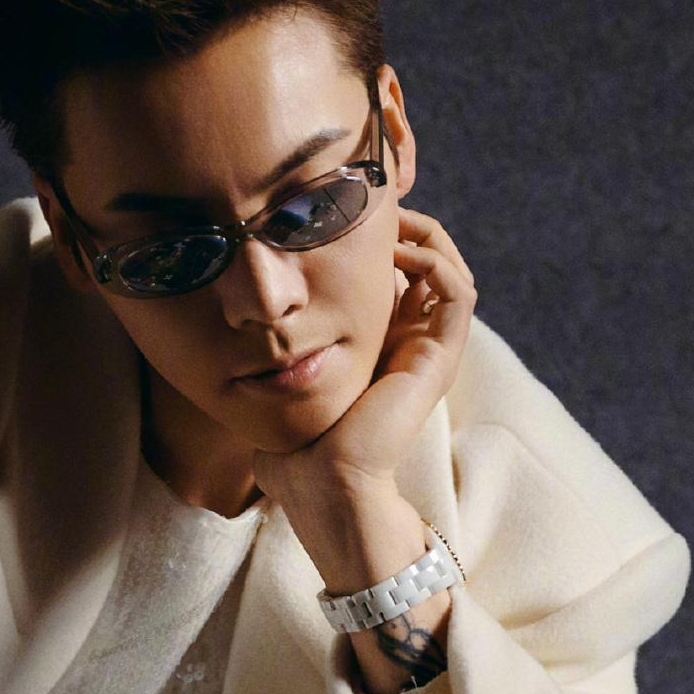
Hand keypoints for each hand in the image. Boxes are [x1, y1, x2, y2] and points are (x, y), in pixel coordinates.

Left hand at [249, 205, 476, 529]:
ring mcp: (429, 350)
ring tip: (388, 222)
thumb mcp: (282, 384)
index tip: (341, 218)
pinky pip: (457, 293)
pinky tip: (396, 256)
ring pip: (450, 269)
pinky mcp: (438, 359)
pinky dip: (434, 262)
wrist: (324, 485)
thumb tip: (236, 335)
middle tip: (371, 208)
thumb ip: (273, 358)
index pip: (395, 275)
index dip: (378, 239)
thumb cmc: (298, 451)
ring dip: (423, 236)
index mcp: (380, 345)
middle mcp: (411, 342)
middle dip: (404, 226)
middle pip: (429, 262)